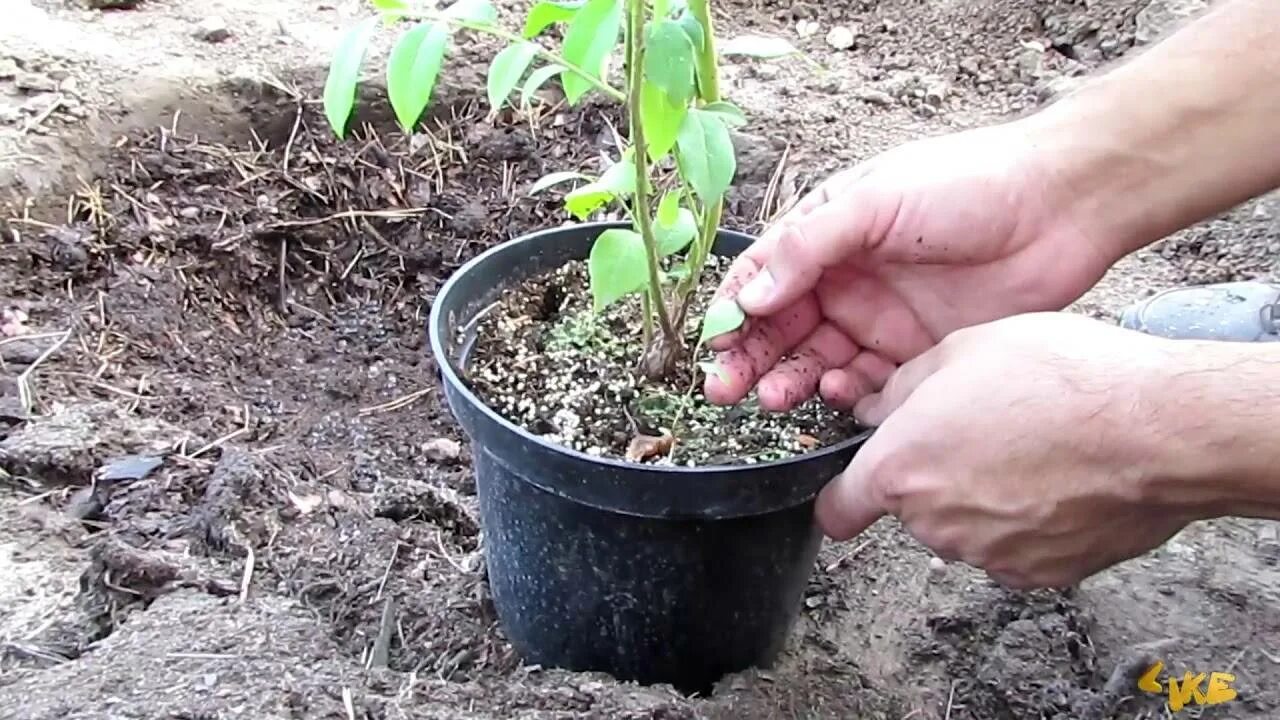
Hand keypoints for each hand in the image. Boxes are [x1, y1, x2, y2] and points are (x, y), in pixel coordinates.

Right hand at [702, 120, 1115, 410]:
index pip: (763, 277)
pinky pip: (868, 382)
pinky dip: (846, 393)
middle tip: (726, 390)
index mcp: (827, 233)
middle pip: (781, 328)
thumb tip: (749, 296)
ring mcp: (880, 317)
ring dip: (790, 381)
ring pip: (818, 360)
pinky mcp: (916, 352)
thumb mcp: (875, 203)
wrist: (1060, 208)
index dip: (733, 313)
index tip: (714, 346)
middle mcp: (846, 278)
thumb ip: (810, 247)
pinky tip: (837, 394)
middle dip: (750, 359)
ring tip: (775, 398)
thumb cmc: (966, 185)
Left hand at [815, 312, 1196, 588]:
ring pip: (962, 527)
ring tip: (1028, 447)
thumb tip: (876, 408)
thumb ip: (903, 388)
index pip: (837, 510)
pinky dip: (1024, 521)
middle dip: (930, 476)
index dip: (842, 495)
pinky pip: (1012, 546)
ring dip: (978, 497)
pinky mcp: (1039, 573)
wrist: (1158, 430)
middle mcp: (934, 523)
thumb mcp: (962, 349)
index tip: (853, 486)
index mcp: (900, 469)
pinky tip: (1056, 478)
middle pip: (909, 508)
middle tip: (977, 431)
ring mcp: (987, 554)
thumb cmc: (1063, 381)